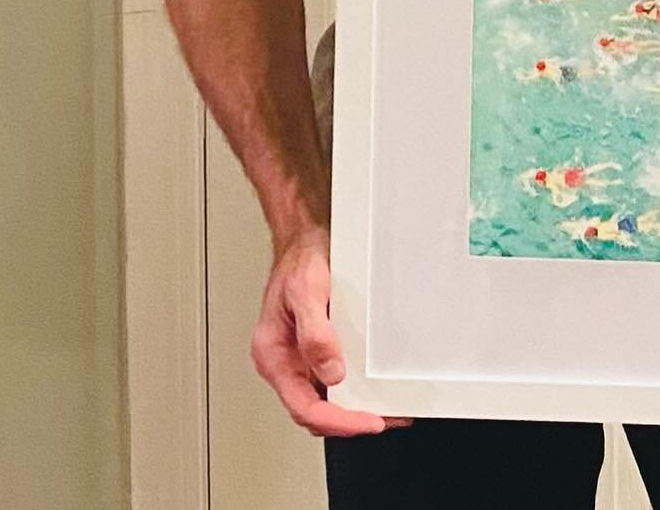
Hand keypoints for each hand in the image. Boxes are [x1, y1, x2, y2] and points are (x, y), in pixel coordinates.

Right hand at [251, 226, 413, 437]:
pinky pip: (331, 381)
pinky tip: (370, 389)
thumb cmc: (300, 260)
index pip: (304, 406)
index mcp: (273, 354)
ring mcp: (299, 357)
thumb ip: (315, 335)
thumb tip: (331, 373)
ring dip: (352, 410)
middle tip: (385, 419)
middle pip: (315, 410)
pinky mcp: (313, 349)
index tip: (368, 421)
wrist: (304, 237)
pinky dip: (352, 390)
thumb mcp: (307, 291)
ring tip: (386, 410)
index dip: (339, 420)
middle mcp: (284, 360)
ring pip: (323, 400)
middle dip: (350, 421)